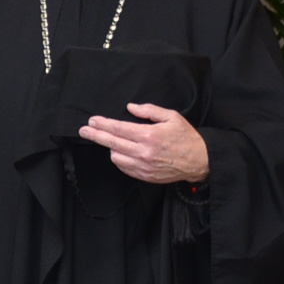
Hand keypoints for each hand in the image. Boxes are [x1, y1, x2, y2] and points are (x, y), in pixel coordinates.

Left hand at [76, 102, 209, 183]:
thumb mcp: (171, 117)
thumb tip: (130, 107)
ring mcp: (143, 166)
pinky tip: (120, 152)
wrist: (199, 161)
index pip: (118, 128)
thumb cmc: (186, 137)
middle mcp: (144, 152)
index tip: (92, 121)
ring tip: (110, 140)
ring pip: (116, 157)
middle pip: (112, 143)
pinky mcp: (145, 176)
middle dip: (96, 135)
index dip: (103, 124)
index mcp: (149, 135)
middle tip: (84, 130)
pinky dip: (119, 159)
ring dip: (110, 148)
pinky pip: (124, 168)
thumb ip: (149, 111)